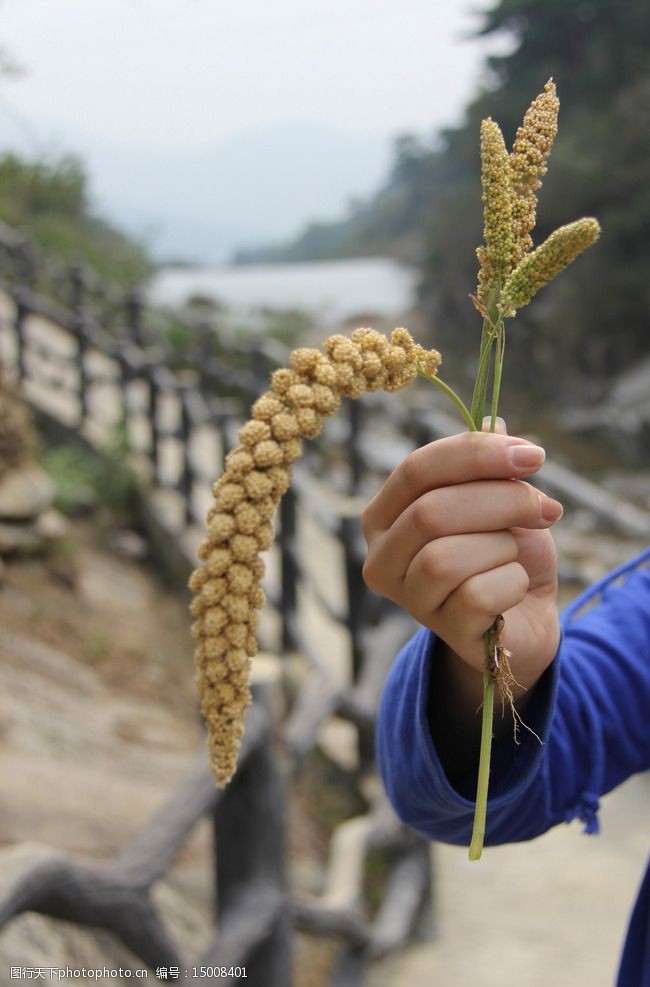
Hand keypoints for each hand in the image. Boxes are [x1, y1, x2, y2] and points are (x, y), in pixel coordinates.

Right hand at [361, 426, 561, 702]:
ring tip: (514, 554)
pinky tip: (514, 588)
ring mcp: (408, 598)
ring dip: (501, 547)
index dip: (475, 454)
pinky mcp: (441, 630)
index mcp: (384, 514)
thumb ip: (488, 465)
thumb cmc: (502, 552)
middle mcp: (382, 557)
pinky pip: (476, 596)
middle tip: (546, 507)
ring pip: (446, 557)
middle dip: (501, 501)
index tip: (532, 455)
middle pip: (430, 512)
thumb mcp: (497, 499)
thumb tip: (494, 424)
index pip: (416, 470)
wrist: (526, 617)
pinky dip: (511, 583)